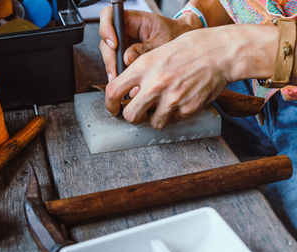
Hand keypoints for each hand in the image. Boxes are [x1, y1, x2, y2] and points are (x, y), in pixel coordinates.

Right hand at [99, 8, 201, 82]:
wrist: (184, 45)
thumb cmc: (176, 36)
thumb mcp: (163, 43)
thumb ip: (145, 50)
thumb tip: (128, 59)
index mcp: (134, 19)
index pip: (110, 15)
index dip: (106, 28)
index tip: (114, 44)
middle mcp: (125, 31)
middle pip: (106, 40)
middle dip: (110, 58)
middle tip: (116, 73)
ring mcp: (123, 43)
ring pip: (109, 55)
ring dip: (113, 69)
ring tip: (122, 81)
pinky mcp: (124, 56)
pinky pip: (116, 64)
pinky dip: (120, 75)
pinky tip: (126, 83)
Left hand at [105, 25, 277, 128]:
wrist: (219, 52)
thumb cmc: (189, 50)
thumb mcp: (157, 53)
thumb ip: (140, 73)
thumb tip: (128, 93)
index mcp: (143, 67)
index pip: (113, 92)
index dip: (110, 105)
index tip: (113, 109)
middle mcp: (155, 84)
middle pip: (130, 116)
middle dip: (133, 117)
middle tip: (139, 113)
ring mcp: (172, 98)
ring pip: (153, 123)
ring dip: (156, 118)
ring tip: (164, 105)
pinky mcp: (187, 108)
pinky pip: (174, 120)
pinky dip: (176, 114)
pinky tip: (182, 100)